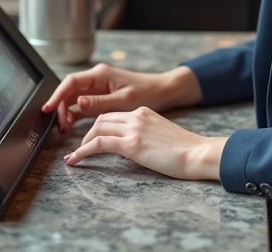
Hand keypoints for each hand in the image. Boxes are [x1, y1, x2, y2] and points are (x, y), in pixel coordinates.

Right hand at [41, 63, 202, 133]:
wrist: (164, 92)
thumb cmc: (148, 92)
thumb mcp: (124, 100)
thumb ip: (100, 102)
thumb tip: (79, 102)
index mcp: (101, 75)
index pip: (71, 82)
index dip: (57, 95)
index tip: (48, 109)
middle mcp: (97, 79)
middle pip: (69, 91)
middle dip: (61, 108)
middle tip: (60, 127)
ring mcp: (99, 88)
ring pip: (74, 98)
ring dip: (67, 112)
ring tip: (65, 130)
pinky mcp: (102, 97)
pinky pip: (83, 104)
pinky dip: (76, 114)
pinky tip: (72, 126)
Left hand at [63, 106, 227, 180]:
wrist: (198, 153)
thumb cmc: (186, 150)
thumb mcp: (161, 135)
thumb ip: (145, 134)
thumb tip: (131, 146)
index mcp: (144, 112)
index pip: (113, 115)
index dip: (98, 126)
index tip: (90, 138)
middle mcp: (136, 115)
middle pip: (101, 119)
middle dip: (87, 133)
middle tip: (80, 148)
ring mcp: (133, 128)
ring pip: (96, 129)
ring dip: (82, 143)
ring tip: (75, 156)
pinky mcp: (131, 144)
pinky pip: (98, 144)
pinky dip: (82, 151)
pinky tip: (74, 160)